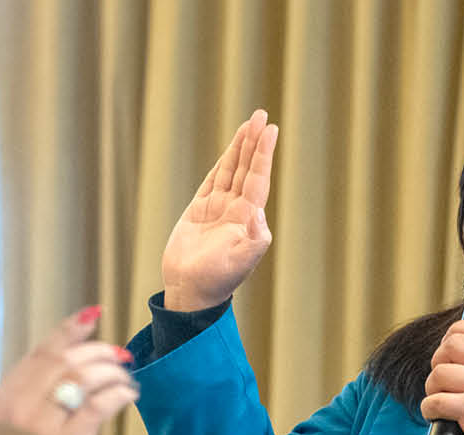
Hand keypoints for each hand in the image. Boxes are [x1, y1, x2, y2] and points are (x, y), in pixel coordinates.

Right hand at [0, 307, 137, 434]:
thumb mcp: (13, 422)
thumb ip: (36, 395)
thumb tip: (74, 363)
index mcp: (7, 395)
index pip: (41, 353)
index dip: (69, 331)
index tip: (92, 315)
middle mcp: (21, 405)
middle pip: (66, 361)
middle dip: (99, 352)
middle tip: (120, 356)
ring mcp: (42, 424)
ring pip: (83, 377)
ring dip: (112, 373)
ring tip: (125, 380)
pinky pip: (98, 405)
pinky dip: (118, 394)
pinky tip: (128, 395)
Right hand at [160, 110, 277, 311]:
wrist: (192, 290)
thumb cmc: (218, 279)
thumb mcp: (241, 260)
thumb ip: (254, 238)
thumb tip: (257, 212)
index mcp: (248, 217)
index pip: (258, 178)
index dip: (263, 153)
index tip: (270, 129)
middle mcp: (236, 209)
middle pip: (247, 167)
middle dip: (254, 142)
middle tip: (261, 115)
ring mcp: (218, 208)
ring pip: (230, 170)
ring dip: (239, 148)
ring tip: (249, 125)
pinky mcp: (199, 211)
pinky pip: (212, 181)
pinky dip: (222, 164)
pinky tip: (231, 151)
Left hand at [421, 318, 463, 434]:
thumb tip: (462, 358)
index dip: (455, 332)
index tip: (450, 349)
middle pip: (451, 345)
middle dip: (439, 361)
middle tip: (443, 379)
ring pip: (439, 374)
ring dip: (433, 389)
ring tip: (442, 401)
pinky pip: (435, 401)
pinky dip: (430, 410)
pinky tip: (440, 417)